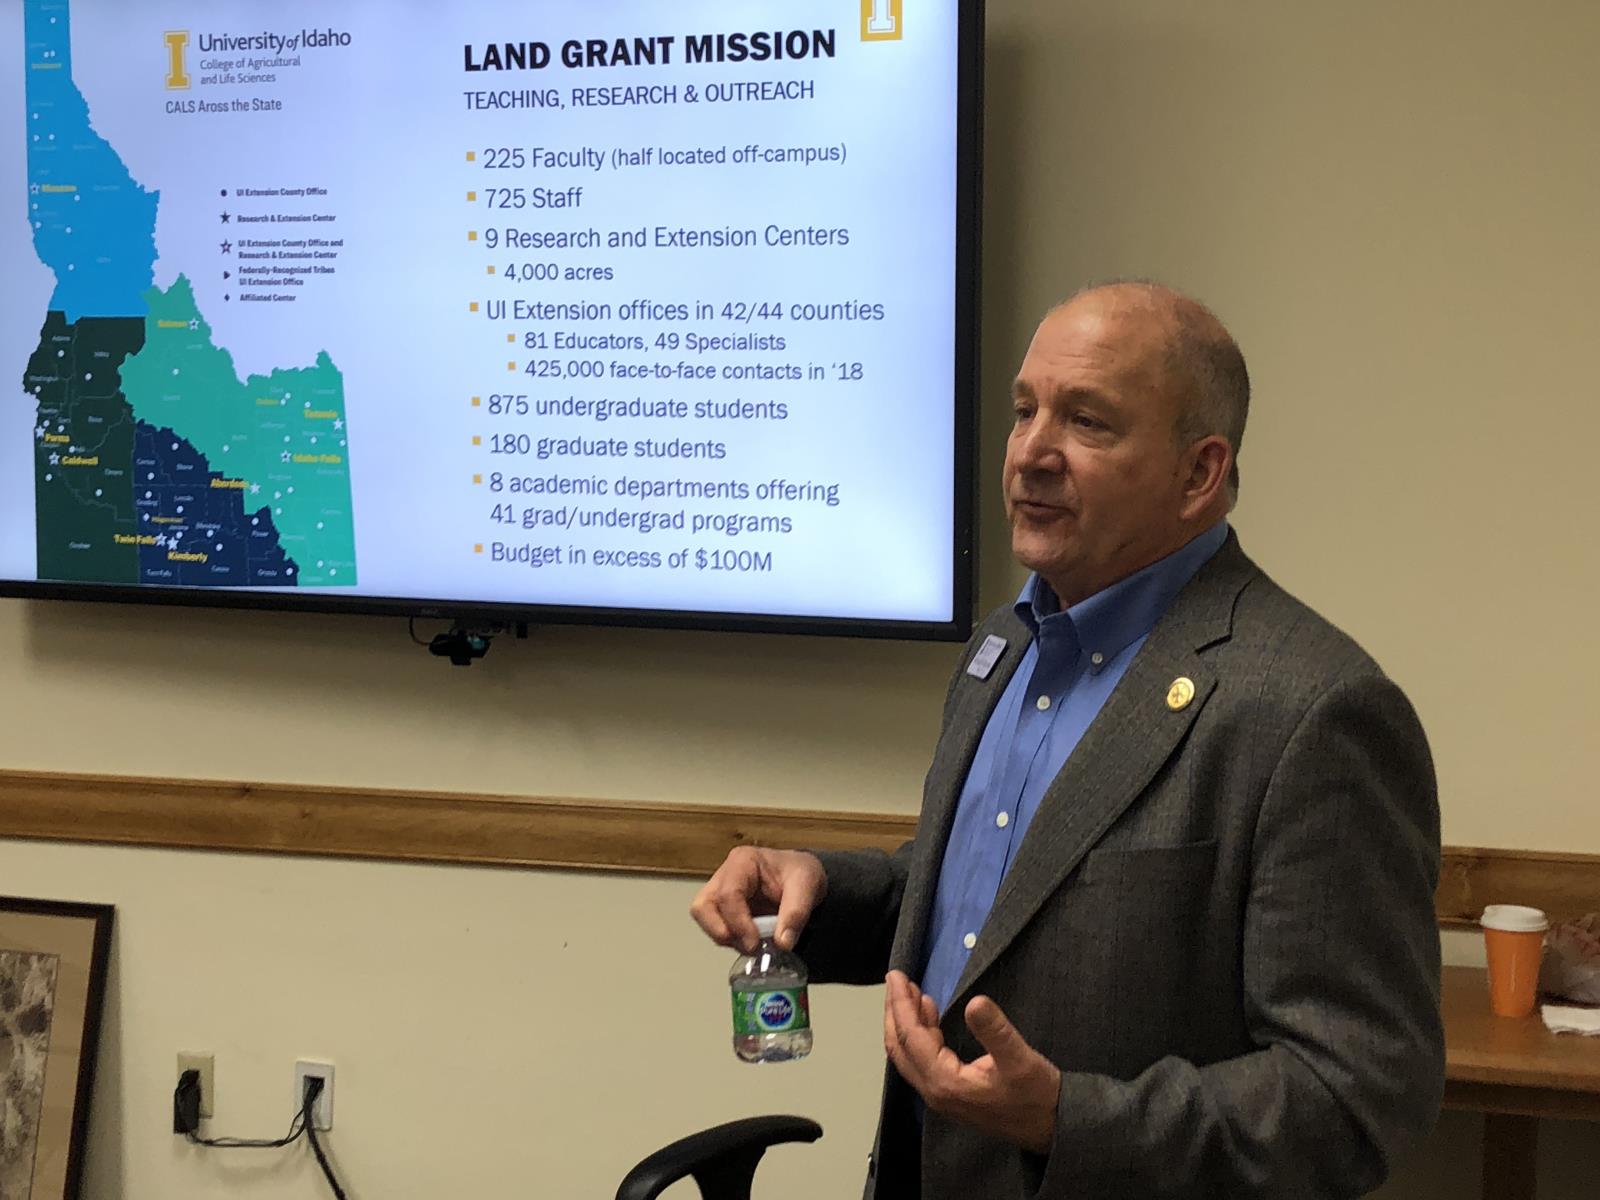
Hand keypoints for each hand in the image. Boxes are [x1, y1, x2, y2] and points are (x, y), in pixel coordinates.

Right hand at [690, 846, 827, 952]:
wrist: (805, 876)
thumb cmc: (801, 872)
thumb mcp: (808, 885)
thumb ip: (796, 913)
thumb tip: (782, 943)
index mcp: (743, 861)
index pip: (727, 893)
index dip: (738, 922)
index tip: (755, 943)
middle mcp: (725, 875)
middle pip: (703, 906)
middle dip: (720, 930)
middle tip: (747, 946)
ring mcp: (721, 892)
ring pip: (704, 918)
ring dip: (726, 938)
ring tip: (755, 945)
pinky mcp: (724, 909)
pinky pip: (717, 928)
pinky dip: (732, 941)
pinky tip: (753, 942)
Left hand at [883, 970, 1061, 1154]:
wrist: (1052, 1129)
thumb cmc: (1037, 1097)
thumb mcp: (1020, 1059)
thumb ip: (995, 1031)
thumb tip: (974, 1002)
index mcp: (945, 1082)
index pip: (911, 1036)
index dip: (901, 1004)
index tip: (897, 975)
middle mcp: (935, 1091)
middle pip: (900, 1046)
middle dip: (895, 1011)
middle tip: (897, 979)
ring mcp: (941, 1096)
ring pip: (908, 1055)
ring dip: (906, 1022)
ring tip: (911, 992)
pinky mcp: (950, 1094)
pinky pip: (921, 1061)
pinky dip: (918, 1035)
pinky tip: (929, 1018)